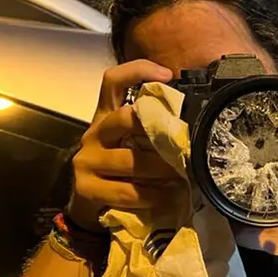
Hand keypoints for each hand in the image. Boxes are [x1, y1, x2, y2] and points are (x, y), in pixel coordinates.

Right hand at [67, 60, 182, 229]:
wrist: (90, 205)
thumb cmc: (119, 169)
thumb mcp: (132, 143)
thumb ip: (149, 130)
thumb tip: (191, 125)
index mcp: (105, 116)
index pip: (112, 81)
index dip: (137, 70)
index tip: (168, 75)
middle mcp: (94, 134)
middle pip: (123, 118)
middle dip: (157, 131)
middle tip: (182, 145)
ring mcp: (86, 161)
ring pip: (129, 160)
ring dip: (161, 168)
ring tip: (181, 174)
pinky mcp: (86, 188)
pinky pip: (126, 191)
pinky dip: (152, 195)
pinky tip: (167, 197)